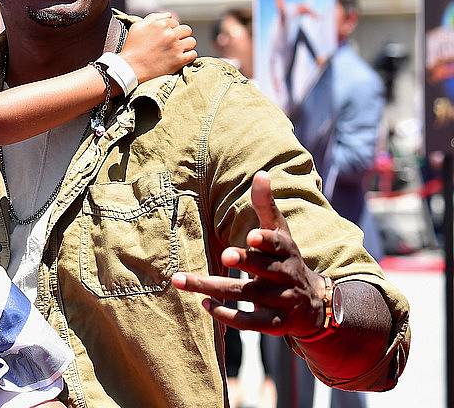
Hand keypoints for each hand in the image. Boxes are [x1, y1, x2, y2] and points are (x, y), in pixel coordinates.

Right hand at [119, 13, 196, 82]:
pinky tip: (182, 58)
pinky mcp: (179, 60)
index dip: (171, 29)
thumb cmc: (132, 47)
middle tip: (174, 43)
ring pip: (192, 42)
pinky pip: (193, 54)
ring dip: (186, 45)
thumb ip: (154, 17)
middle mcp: (170, 34)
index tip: (166, 36)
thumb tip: (169, 15)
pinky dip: (189, 56)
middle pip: (186, 30)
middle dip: (181, 35)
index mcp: (161, 24)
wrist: (130, 68)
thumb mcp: (138, 26)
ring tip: (178, 50)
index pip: (175, 22)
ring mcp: (176, 48)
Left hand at [171, 171, 325, 337]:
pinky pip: (249, 323)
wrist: (314, 304)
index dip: (266, 241)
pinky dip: (227, 315)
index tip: (251, 236)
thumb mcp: (281, 233)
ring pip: (246, 295)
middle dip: (246, 262)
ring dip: (214, 289)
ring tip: (184, 281)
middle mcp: (285, 276)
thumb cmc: (286, 260)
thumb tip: (261, 173)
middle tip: (225, 255)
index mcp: (287, 251)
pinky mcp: (274, 325)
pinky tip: (204, 305)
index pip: (279, 244)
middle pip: (263, 269)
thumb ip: (267, 206)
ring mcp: (280, 302)